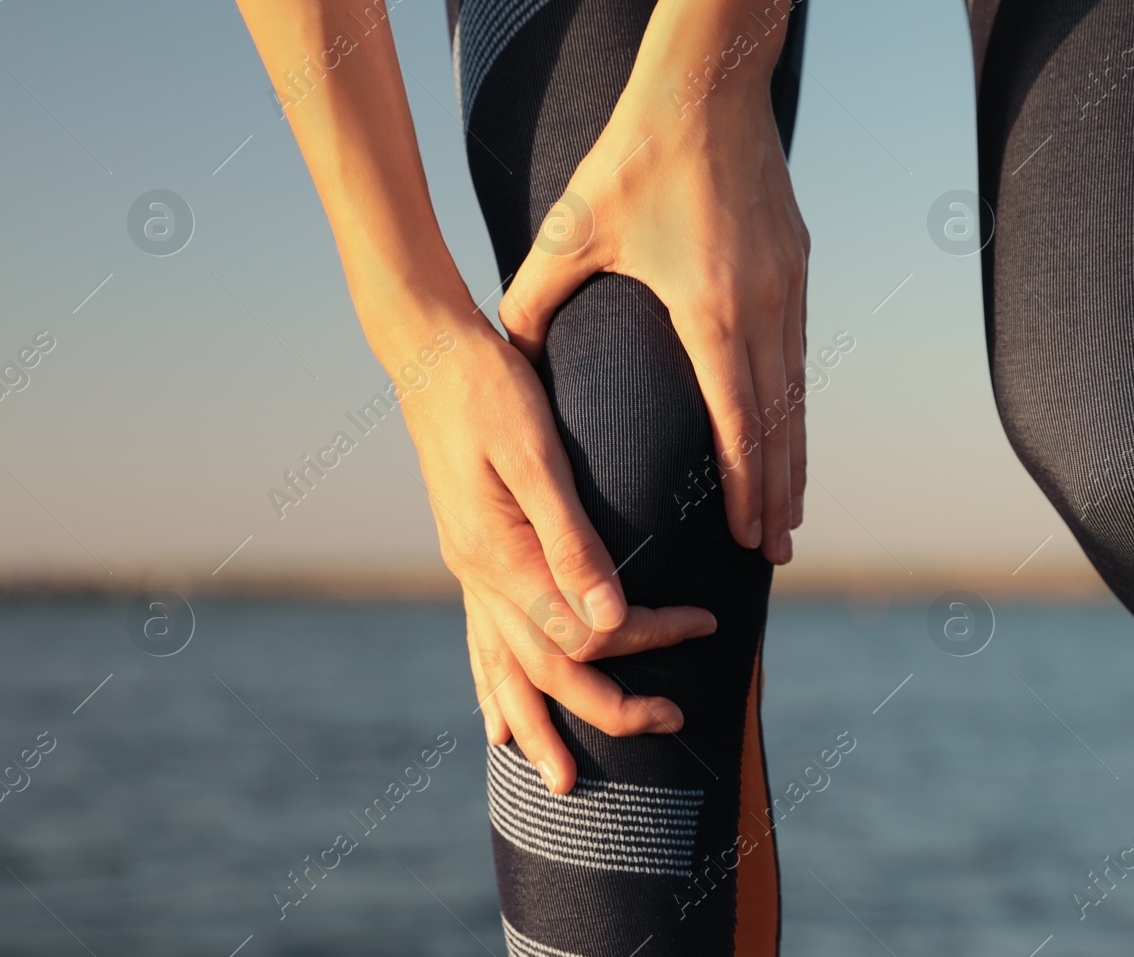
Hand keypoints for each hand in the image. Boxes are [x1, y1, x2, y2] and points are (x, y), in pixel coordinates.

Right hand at [397, 319, 717, 792]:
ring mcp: (468, 571)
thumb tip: (611, 619)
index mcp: (500, 555)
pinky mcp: (467, 558)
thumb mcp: (534, 454)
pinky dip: (493, 688)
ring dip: (536, 725)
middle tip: (673, 722)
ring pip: (503, 670)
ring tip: (561, 779)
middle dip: (609, 704)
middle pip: (547, 667)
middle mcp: (479, 575)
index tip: (703, 624)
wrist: (430, 355)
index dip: (647, 636)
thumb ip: (571, 539)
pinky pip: (480, 643)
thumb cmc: (491, 389)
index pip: (585, 627)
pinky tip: (497, 721)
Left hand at [499, 86, 809, 565]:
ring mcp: (788, 288)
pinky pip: (800, 354)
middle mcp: (762, 308)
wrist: (707, 85)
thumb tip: (507, 354)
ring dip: (794, 458)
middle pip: (778, 424)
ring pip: (797, 394)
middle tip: (777, 554)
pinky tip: (790, 430)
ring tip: (791, 512)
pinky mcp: (796, 266)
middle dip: (777, 495)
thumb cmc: (632, 159)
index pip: (734, 422)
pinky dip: (797, 405)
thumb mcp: (569, 232)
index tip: (747, 537)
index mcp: (710, 310)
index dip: (742, 486)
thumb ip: (533, 300)